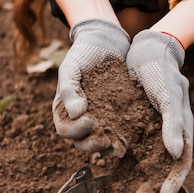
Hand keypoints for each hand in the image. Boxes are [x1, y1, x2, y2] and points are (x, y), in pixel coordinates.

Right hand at [53, 19, 130, 151]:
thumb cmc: (82, 54)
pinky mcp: (116, 117)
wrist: (105, 43)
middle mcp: (79, 119)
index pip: (66, 130)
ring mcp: (99, 119)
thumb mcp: (70, 68)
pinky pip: (117, 133)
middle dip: (93, 145)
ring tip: (118, 149)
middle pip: (82, 142)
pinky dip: (122, 140)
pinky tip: (129, 142)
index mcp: (64, 110)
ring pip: (99, 142)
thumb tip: (75, 114)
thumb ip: (69, 90)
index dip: (77, 131)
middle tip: (105, 141)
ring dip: (108, 148)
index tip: (91, 122)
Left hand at [126, 30, 193, 192]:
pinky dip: (127, 162)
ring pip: (149, 162)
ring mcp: (153, 130)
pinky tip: (115, 171)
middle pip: (165, 168)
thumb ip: (173, 123)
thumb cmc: (162, 70)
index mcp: (182, 128)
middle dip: (154, 187)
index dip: (174, 183)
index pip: (182, 162)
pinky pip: (134, 148)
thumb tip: (176, 153)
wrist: (147, 48)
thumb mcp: (169, 94)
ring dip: (140, 180)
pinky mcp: (139, 124)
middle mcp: (169, 133)